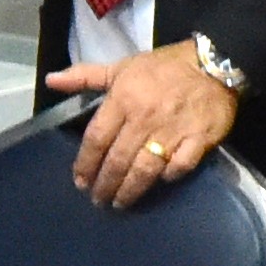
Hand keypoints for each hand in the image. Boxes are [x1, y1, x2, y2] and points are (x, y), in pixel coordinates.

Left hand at [43, 38, 242, 203]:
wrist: (214, 62)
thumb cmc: (163, 67)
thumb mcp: (122, 66)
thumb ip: (84, 76)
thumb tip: (51, 80)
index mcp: (123, 99)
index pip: (97, 139)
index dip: (85, 164)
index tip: (80, 182)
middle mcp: (144, 118)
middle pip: (118, 160)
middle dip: (105, 185)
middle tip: (99, 200)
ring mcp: (172, 131)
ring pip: (144, 169)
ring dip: (130, 190)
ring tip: (121, 202)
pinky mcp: (198, 139)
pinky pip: (179, 166)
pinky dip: (168, 176)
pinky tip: (160, 181)